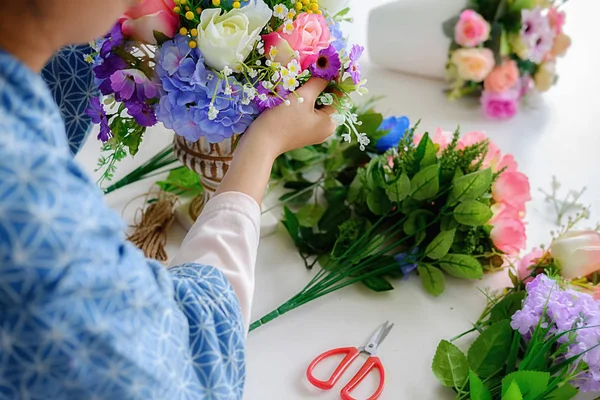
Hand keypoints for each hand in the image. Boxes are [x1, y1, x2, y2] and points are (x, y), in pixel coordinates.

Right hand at [215, 78, 336, 205]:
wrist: (260, 142)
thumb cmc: (283, 119)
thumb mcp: (303, 96)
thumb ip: (318, 82)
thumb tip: (329, 69)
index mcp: (330, 122)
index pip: (337, 96)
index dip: (333, 79)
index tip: (325, 65)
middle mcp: (325, 129)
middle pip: (326, 101)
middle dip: (318, 86)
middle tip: (309, 70)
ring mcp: (312, 132)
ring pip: (315, 106)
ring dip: (308, 93)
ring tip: (298, 80)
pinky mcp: (300, 132)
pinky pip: (306, 113)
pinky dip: (302, 103)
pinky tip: (292, 94)